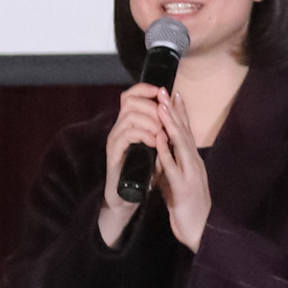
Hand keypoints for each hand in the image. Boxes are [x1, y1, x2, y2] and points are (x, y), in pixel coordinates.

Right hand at [98, 82, 166, 244]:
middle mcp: (119, 128)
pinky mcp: (113, 154)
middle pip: (129, 101)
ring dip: (149, 122)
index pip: (131, 95)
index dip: (145, 89)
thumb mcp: (155, 147)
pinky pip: (126, 136)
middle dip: (151, 107)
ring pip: (129, 116)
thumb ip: (161, 129)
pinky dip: (142, 135)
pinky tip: (153, 142)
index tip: (161, 91)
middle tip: (164, 119)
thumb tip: (174, 110)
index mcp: (128, 124)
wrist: (128, 198)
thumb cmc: (143, 172)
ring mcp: (114, 140)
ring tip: (161, 132)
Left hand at [154, 89, 210, 250]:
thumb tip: (158, 151)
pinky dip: (166, 151)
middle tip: (165, 89)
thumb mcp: (175, 181)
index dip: (179, 112)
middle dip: (174, 110)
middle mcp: (194, 163)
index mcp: (192, 161)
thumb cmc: (186, 207)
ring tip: (162, 106)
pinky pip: (173, 167)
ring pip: (181, 145)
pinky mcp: (183, 188)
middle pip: (184, 132)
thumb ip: (168, 165)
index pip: (186, 132)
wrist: (199, 231)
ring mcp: (191, 174)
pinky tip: (159, 139)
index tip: (172, 93)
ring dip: (171, 124)